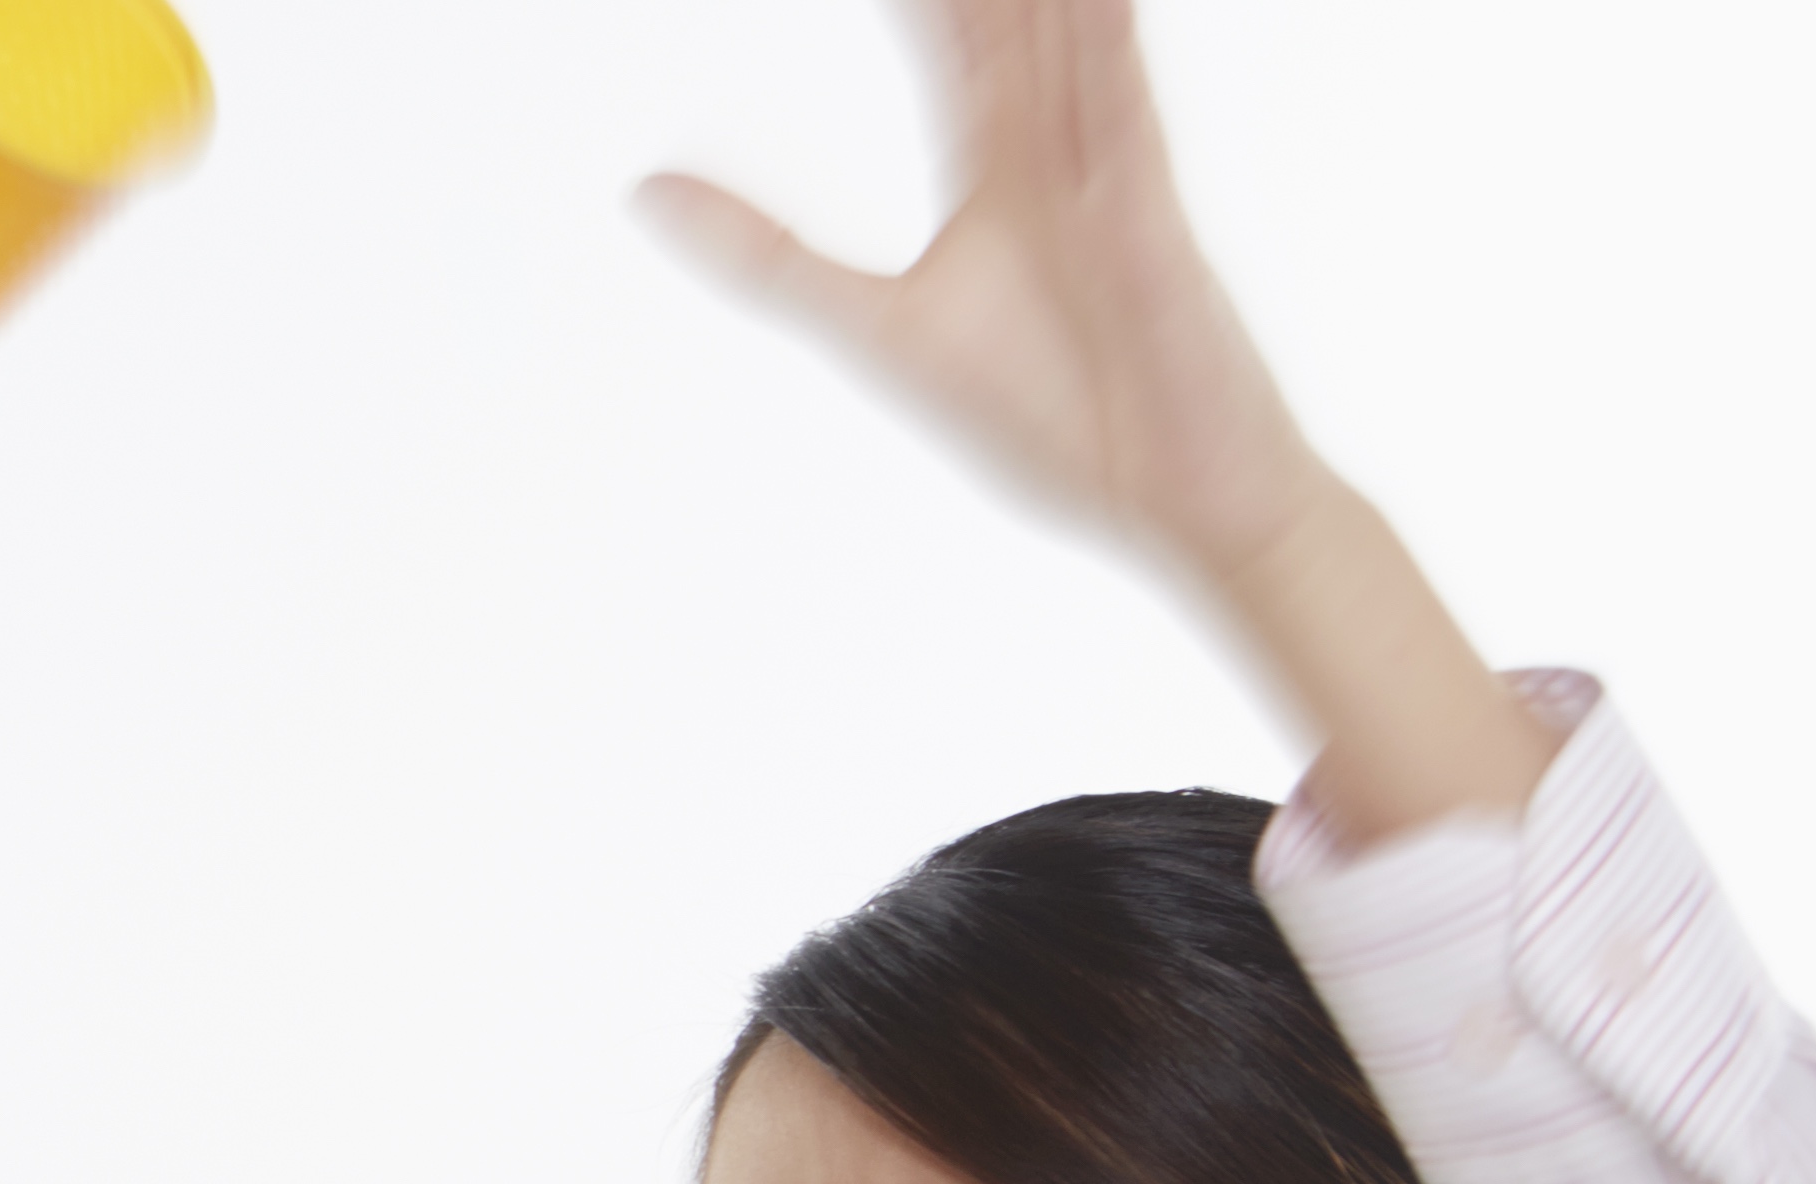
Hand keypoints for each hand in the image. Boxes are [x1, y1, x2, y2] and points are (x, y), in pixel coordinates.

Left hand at [637, 0, 1317, 590]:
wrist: (1170, 503)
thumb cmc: (1054, 416)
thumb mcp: (874, 326)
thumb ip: (766, 251)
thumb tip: (646, 192)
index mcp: (1001, 158)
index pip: (948, 22)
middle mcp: (1059, 143)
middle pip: (1009, 6)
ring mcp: (1110, 170)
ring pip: (1070, 28)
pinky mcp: (1148, 218)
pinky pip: (1126, 106)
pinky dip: (1107, 37)